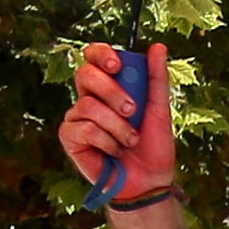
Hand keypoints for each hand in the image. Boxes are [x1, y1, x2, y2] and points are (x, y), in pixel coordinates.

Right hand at [60, 42, 173, 203]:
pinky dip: (106, 141)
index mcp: (108, 87)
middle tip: (132, 110)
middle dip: (111, 91)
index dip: (101, 55)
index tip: (117, 65)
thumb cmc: (154, 145)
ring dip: (118, 126)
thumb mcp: (159, 110)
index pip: (93, 58)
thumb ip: (156, 79)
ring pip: (88, 105)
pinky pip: (83, 128)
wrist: (150, 181)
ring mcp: (77, 117)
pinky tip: (115, 151)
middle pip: (85, 75)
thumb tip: (158, 47)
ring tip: (131, 141)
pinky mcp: (69, 137)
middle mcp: (88, 98)